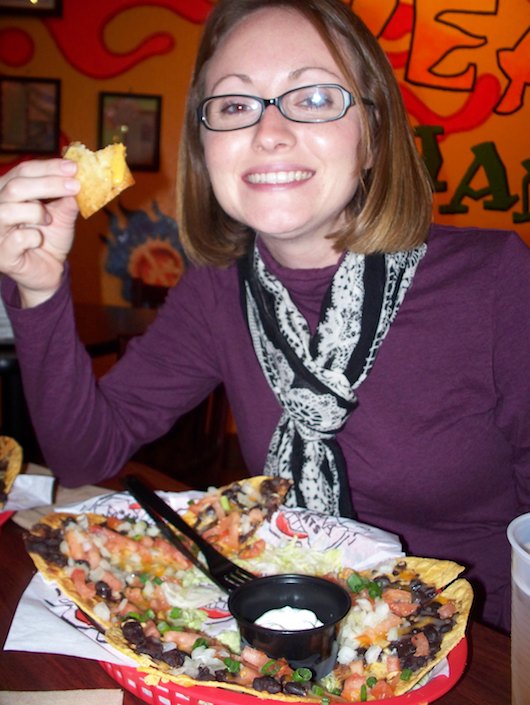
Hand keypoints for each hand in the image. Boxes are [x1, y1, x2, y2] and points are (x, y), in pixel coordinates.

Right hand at [0, 158, 80, 306]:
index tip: (73, 167)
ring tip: (49, 220)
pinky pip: (16, 238)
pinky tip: (39, 241)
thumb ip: (67, 198)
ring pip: (8, 210)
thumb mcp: (62, 215)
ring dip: (36, 213)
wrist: (48, 271)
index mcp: (8, 191)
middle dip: (48, 184)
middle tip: (75, 186)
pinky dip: (33, 237)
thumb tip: (81, 178)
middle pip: (15, 187)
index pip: (23, 171)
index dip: (48, 167)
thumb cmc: (50, 238)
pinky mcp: (1, 254)